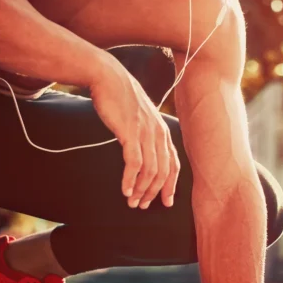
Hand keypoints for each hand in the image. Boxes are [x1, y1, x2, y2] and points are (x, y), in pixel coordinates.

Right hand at [90, 54, 179, 209]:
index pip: (174, 165)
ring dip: (141, 190)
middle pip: (163, 172)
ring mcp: (146, 133)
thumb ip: (145, 132)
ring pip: (150, 171)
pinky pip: (134, 164)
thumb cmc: (121, 97)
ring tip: (132, 202)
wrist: (108, 77)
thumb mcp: (140, 116)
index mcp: (163, 131)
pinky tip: (125, 190)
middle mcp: (159, 133)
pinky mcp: (130, 133)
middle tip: (142, 206)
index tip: (166, 202)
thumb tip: (142, 150)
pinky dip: (130, 180)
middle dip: (154, 193)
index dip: (171, 185)